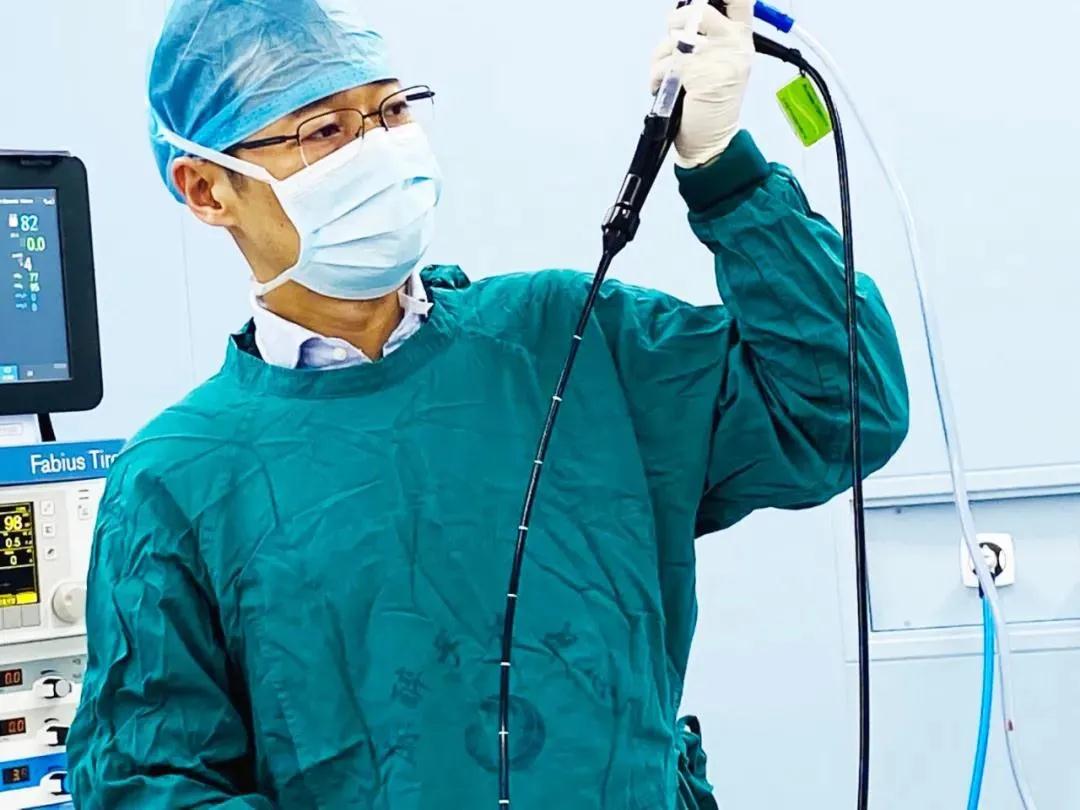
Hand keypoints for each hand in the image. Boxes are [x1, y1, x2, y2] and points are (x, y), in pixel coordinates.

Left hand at [650, 0, 754, 167]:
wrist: (711, 141)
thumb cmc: (709, 104)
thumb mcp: (716, 64)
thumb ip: (706, 37)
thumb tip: (682, 16)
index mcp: (740, 37)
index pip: (740, 0)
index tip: (702, 1)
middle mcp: (733, 44)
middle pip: (699, 11)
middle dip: (676, 21)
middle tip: (674, 42)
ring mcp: (718, 58)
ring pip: (675, 39)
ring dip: (660, 57)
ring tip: (667, 76)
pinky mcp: (699, 74)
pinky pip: (665, 63)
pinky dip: (656, 76)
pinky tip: (663, 88)